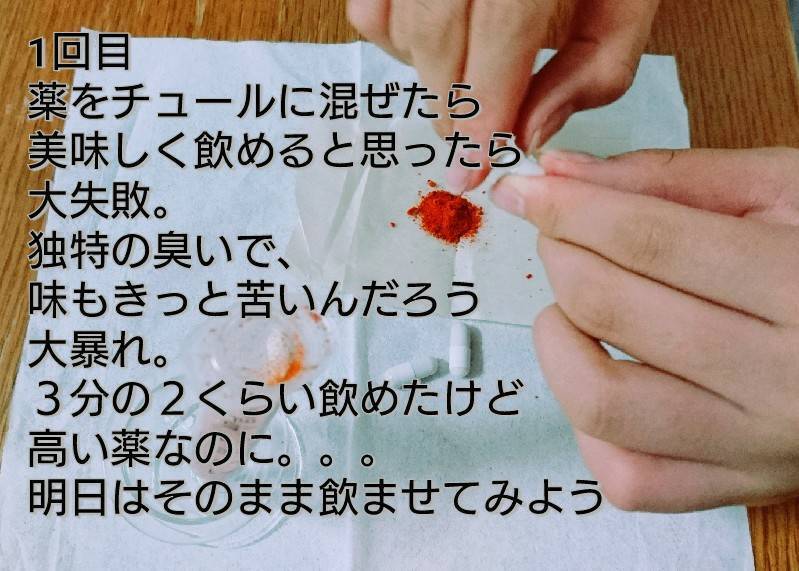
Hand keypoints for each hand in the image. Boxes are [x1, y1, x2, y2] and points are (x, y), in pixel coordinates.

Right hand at [347, 0, 659, 191]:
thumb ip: (596, 67)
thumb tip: (529, 134)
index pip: (500, 29)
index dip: (485, 106)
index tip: (475, 167)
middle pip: (437, 34)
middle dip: (453, 106)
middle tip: (471, 141)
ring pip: (397, 24)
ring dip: (428, 77)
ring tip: (465, 87)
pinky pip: (367, 10)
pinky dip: (394, 44)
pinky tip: (436, 48)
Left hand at [491, 147, 798, 511]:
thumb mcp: (786, 190)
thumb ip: (671, 177)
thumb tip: (562, 173)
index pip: (649, 240)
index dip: (568, 207)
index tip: (526, 189)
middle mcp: (782, 381)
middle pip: (613, 310)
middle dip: (561, 256)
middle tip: (560, 234)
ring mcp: (758, 448)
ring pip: (604, 404)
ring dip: (561, 342)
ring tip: (572, 307)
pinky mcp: (739, 488)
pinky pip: (631, 476)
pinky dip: (590, 426)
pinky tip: (604, 373)